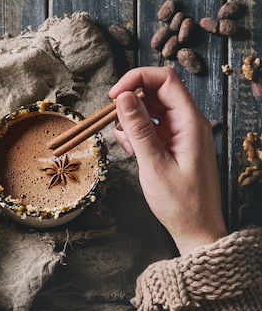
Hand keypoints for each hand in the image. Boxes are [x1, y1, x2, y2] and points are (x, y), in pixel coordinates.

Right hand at [109, 67, 226, 254]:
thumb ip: (138, 129)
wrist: (197, 231)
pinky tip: (132, 151)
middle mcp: (187, 122)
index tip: (114, 94)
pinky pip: (150, 126)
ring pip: (150, 109)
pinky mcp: (172, 143)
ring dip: (131, 119)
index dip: (137, 78)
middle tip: (113, 120)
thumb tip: (122, 96)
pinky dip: (136, 133)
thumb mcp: (154, 165)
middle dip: (131, 100)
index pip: (165, 80)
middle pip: (156, 91)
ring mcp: (180, 133)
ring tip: (127, 144)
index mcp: (191, 122)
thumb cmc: (182, 203)